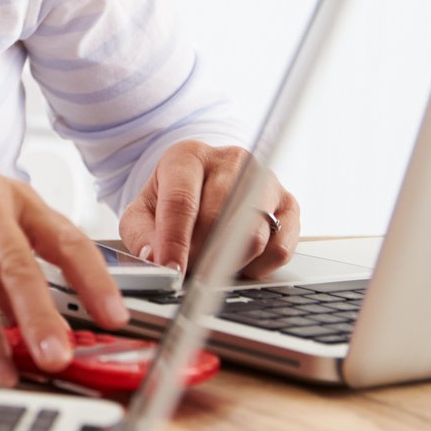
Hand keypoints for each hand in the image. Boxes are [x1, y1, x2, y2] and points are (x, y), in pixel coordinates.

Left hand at [117, 140, 297, 279]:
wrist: (199, 185)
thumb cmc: (168, 201)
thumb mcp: (141, 214)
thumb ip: (141, 237)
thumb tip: (157, 260)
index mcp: (187, 156)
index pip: (182, 201)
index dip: (175, 242)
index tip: (172, 271)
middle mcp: (230, 161)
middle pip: (220, 219)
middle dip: (202, 256)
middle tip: (190, 274)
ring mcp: (263, 181)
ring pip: (253, 235)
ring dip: (229, 263)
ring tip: (211, 266)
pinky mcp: (288, 204)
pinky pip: (280, 248)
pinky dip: (259, 267)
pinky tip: (239, 263)